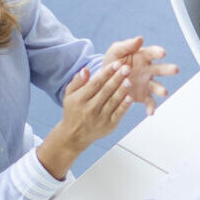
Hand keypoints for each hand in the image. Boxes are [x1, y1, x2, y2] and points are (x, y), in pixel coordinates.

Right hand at [41, 63, 133, 177]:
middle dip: (117, 78)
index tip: (116, 63)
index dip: (106, 72)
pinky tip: (130, 97)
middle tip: (127, 68)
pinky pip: (118, 114)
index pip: (95, 83)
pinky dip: (125, 106)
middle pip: (106, 91)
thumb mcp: (69, 95)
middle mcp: (90, 109)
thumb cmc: (73, 111)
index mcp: (80, 99)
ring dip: (122, 90)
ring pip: (113, 101)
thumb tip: (86, 69)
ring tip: (129, 79)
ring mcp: (100, 118)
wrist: (74, 135)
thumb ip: (77, 81)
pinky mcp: (109, 126)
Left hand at [102, 36, 177, 115]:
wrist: (105, 80)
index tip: (162, 53)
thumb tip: (140, 38)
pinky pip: (149, 102)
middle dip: (168, 69)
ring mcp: (147, 83)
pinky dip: (151, 107)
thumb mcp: (116, 51)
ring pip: (157, 86)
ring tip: (164, 92)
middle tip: (175, 69)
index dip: (158, 52)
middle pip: (160, 69)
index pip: (152, 53)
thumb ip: (127, 45)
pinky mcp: (143, 96)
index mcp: (143, 57)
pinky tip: (150, 112)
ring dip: (161, 89)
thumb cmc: (113, 62)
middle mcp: (148, 70)